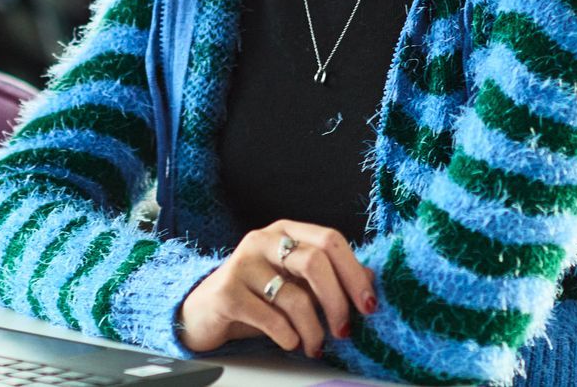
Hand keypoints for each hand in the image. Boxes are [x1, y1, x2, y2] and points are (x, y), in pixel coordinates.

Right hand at [177, 221, 377, 357]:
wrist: (205, 313)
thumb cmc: (257, 296)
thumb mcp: (295, 283)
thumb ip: (329, 277)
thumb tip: (370, 279)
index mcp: (286, 231)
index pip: (331, 240)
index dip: (354, 273)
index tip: (368, 305)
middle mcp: (264, 240)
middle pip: (315, 262)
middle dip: (337, 302)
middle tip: (344, 330)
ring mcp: (243, 264)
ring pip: (295, 296)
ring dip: (313, 329)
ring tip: (314, 344)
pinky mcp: (227, 292)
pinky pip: (271, 318)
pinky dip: (288, 337)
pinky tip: (290, 343)